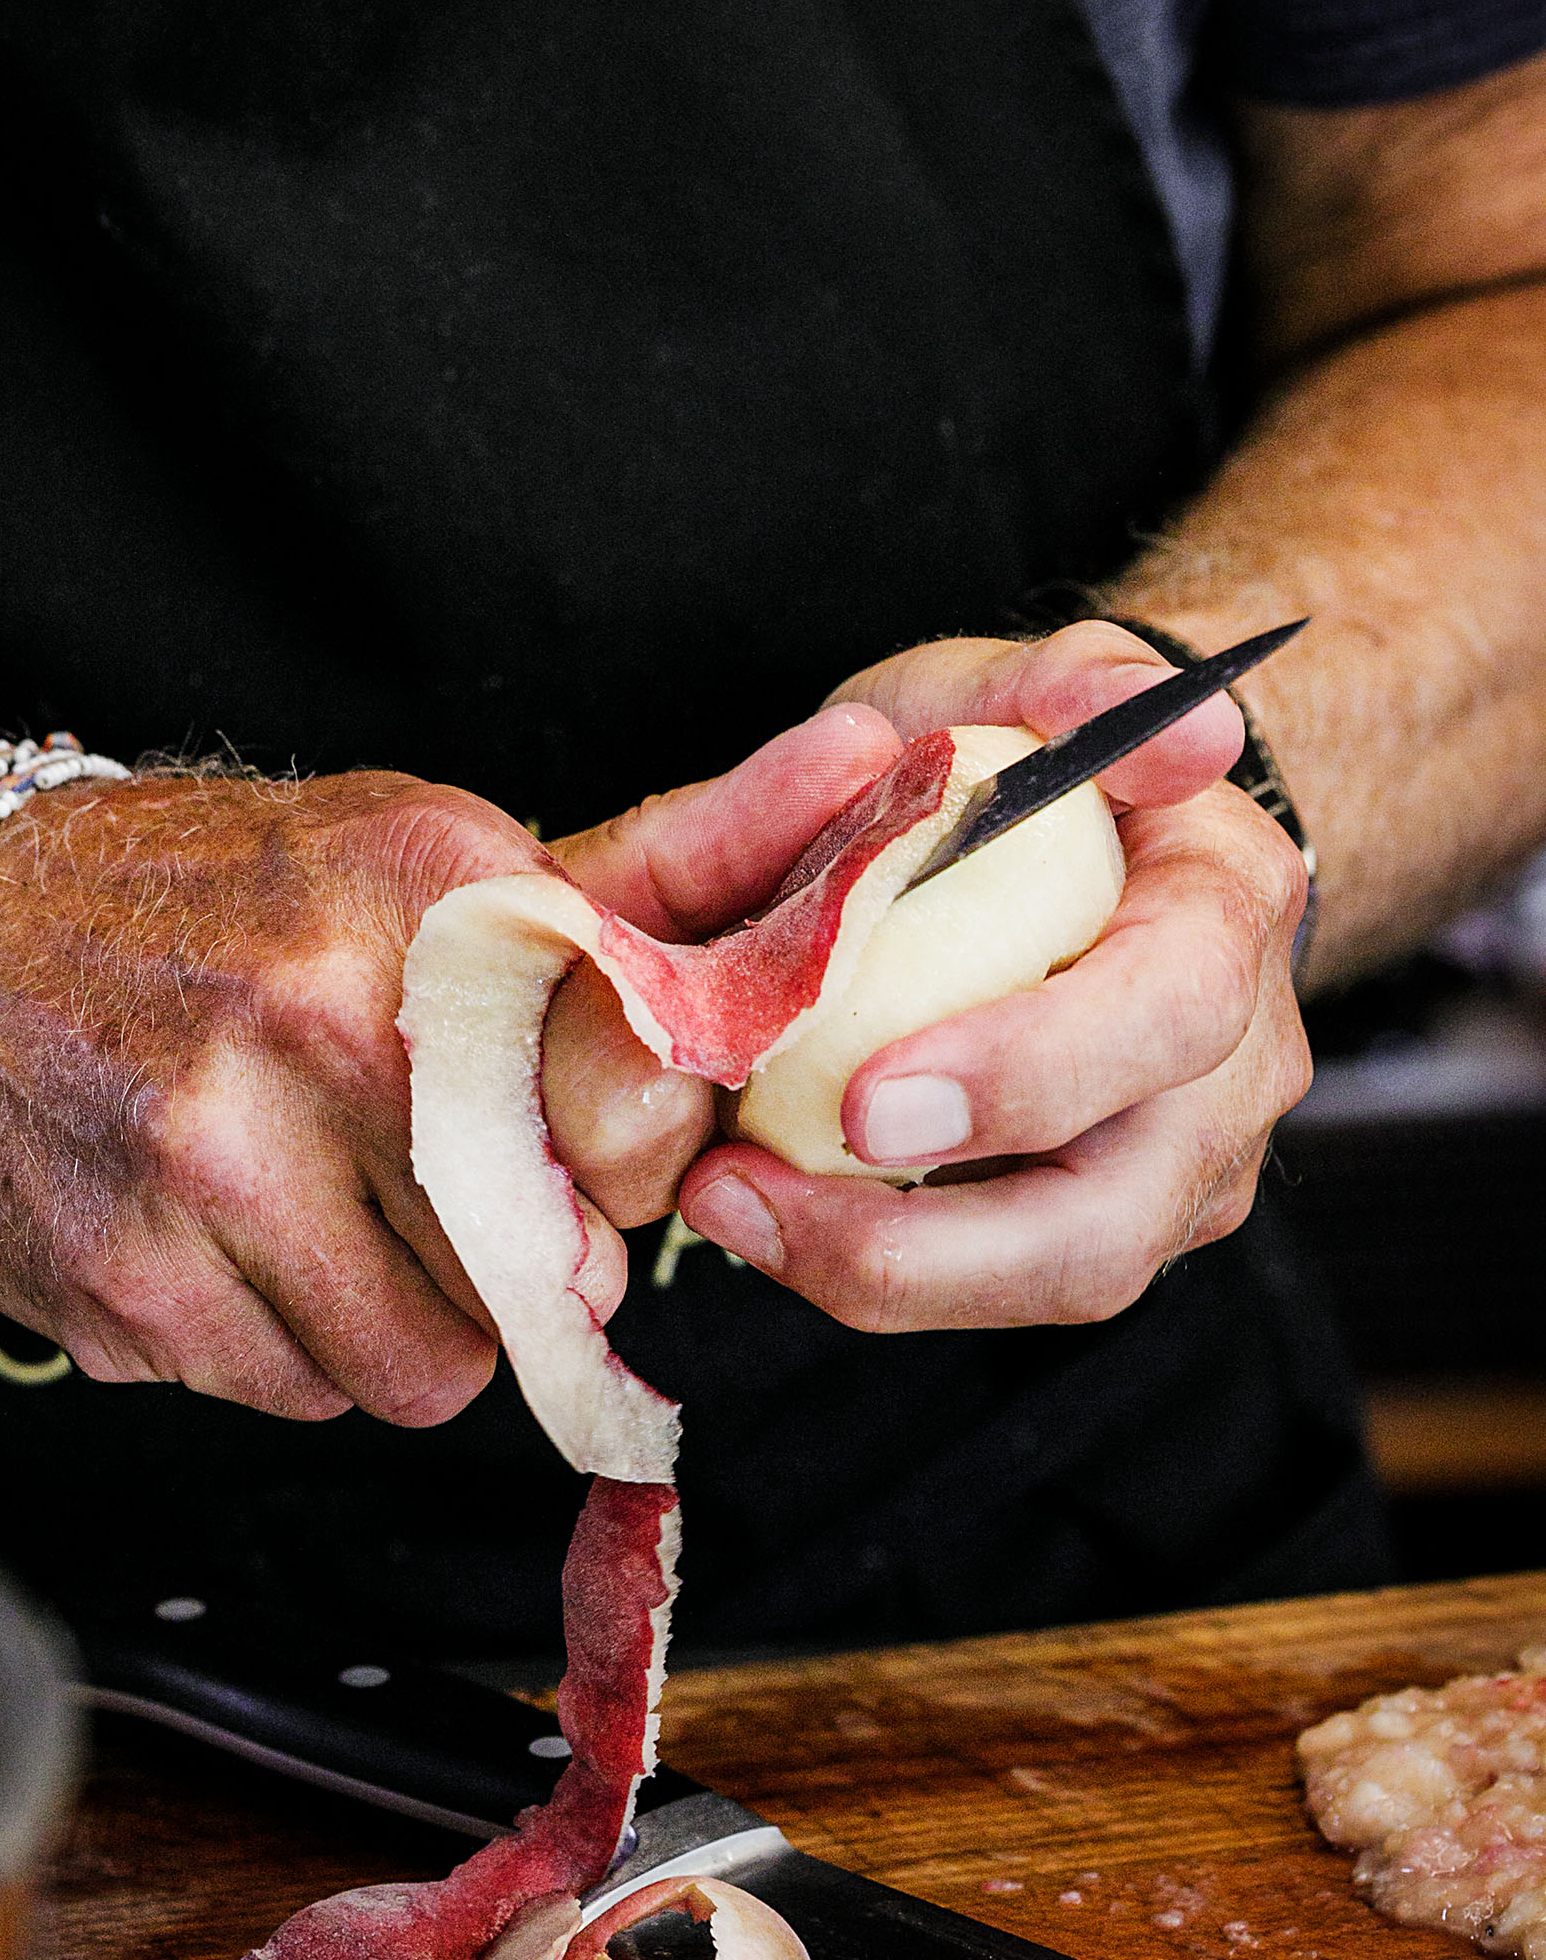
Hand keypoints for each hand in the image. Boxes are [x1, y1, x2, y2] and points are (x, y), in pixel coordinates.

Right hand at [0, 716, 903, 1425]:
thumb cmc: (198, 902)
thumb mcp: (401, 846)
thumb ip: (620, 880)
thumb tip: (854, 775)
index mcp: (424, 887)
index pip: (640, 1096)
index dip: (626, 1160)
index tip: (579, 1153)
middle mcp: (320, 1013)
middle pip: (546, 1261)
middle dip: (517, 1259)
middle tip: (432, 1195)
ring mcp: (209, 1157)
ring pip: (428, 1368)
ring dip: (397, 1323)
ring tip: (315, 1218)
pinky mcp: (125, 1283)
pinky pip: (295, 1396)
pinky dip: (278, 1348)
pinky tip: (218, 1244)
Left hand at [674, 622, 1312, 1328]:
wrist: (1070, 837)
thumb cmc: (1020, 762)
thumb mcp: (1010, 683)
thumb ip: (1070, 675)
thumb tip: (1162, 723)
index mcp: (1225, 911)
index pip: (1165, 1012)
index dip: (1030, 1070)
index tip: (869, 1101)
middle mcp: (1233, 1066)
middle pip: (1118, 1212)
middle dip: (932, 1243)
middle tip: (745, 1199)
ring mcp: (1181, 1166)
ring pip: (1057, 1280)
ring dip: (879, 1271)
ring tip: (725, 1207)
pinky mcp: (1107, 1225)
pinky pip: (998, 1284)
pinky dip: (878, 1264)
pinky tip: (765, 1216)